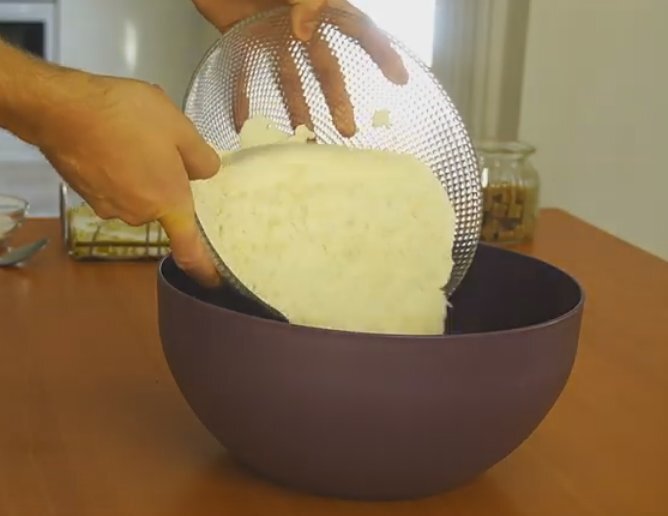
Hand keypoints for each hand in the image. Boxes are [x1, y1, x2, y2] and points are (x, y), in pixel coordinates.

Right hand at [36, 71, 221, 285]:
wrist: (61, 109)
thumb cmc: (126, 117)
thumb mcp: (179, 128)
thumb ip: (201, 157)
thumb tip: (206, 172)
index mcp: (169, 203)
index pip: (190, 250)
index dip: (204, 268)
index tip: (213, 280)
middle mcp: (140, 214)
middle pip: (163, 209)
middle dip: (168, 185)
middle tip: (165, 150)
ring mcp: (108, 207)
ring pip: (137, 196)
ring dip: (141, 176)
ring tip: (133, 139)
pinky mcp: (86, 195)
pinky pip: (114, 188)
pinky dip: (117, 172)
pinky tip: (112, 143)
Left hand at [193, 0, 408, 136]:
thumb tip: (304, 32)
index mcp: (320, 8)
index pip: (359, 31)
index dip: (381, 53)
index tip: (400, 80)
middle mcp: (301, 26)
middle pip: (325, 68)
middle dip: (338, 100)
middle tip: (347, 129)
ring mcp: (273, 35)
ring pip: (290, 79)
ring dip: (298, 110)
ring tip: (304, 140)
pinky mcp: (243, 40)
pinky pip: (244, 76)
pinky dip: (243, 100)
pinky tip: (245, 126)